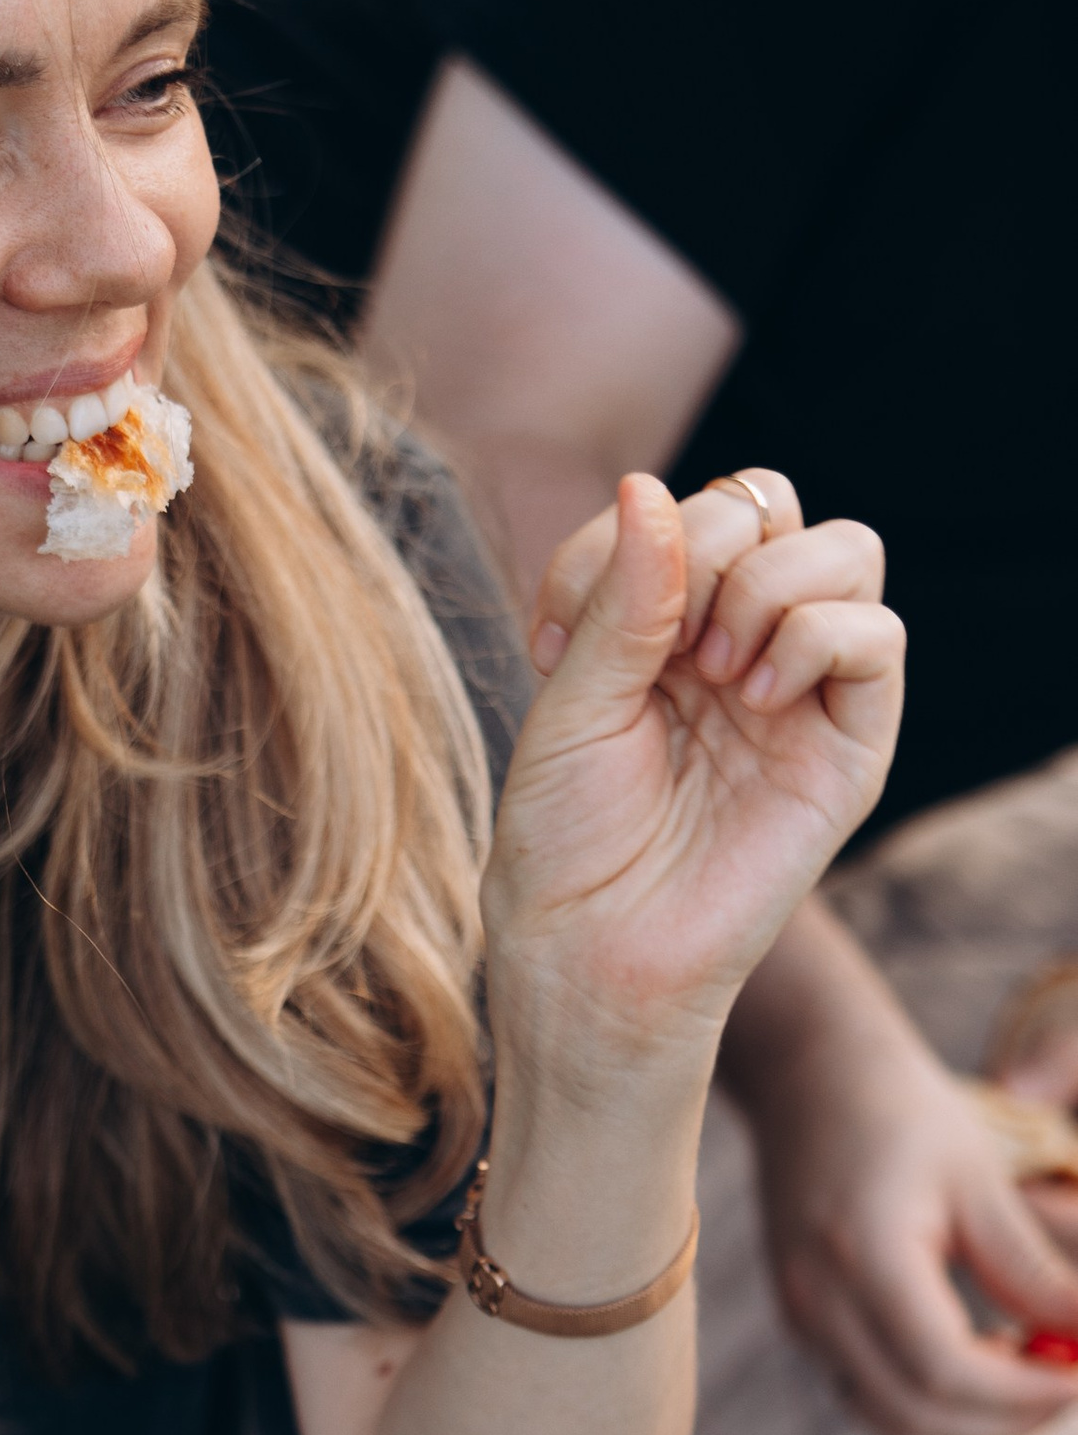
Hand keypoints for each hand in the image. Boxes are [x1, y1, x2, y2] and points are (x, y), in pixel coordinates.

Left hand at [486, 470, 903, 1077]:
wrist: (594, 950)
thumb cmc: (566, 838)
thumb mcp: (571, 701)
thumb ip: (620, 596)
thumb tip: (648, 484)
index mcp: (661, 623)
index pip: (685, 506)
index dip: (623, 537)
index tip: (554, 637)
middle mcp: (736, 641)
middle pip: (771, 503)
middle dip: (709, 542)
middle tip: (661, 643)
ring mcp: (799, 687)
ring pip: (845, 547)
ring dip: (769, 583)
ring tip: (716, 671)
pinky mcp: (850, 742)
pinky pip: (880, 633)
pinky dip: (819, 636)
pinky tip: (758, 697)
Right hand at [726, 903, 1077, 1434]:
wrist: (808, 1077)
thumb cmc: (902, 1111)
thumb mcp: (981, 1180)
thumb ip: (1032, 1270)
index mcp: (863, 1255)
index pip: (944, 1370)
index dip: (1022, 1392)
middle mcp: (816, 1299)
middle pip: (913, 1411)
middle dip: (1003, 1418)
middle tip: (1067, 1387)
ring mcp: (800, 1315)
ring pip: (887, 1415)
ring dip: (966, 1421)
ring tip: (1029, 1373)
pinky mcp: (801, 1318)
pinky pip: (868, 1390)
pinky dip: (930, 1398)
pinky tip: (980, 1355)